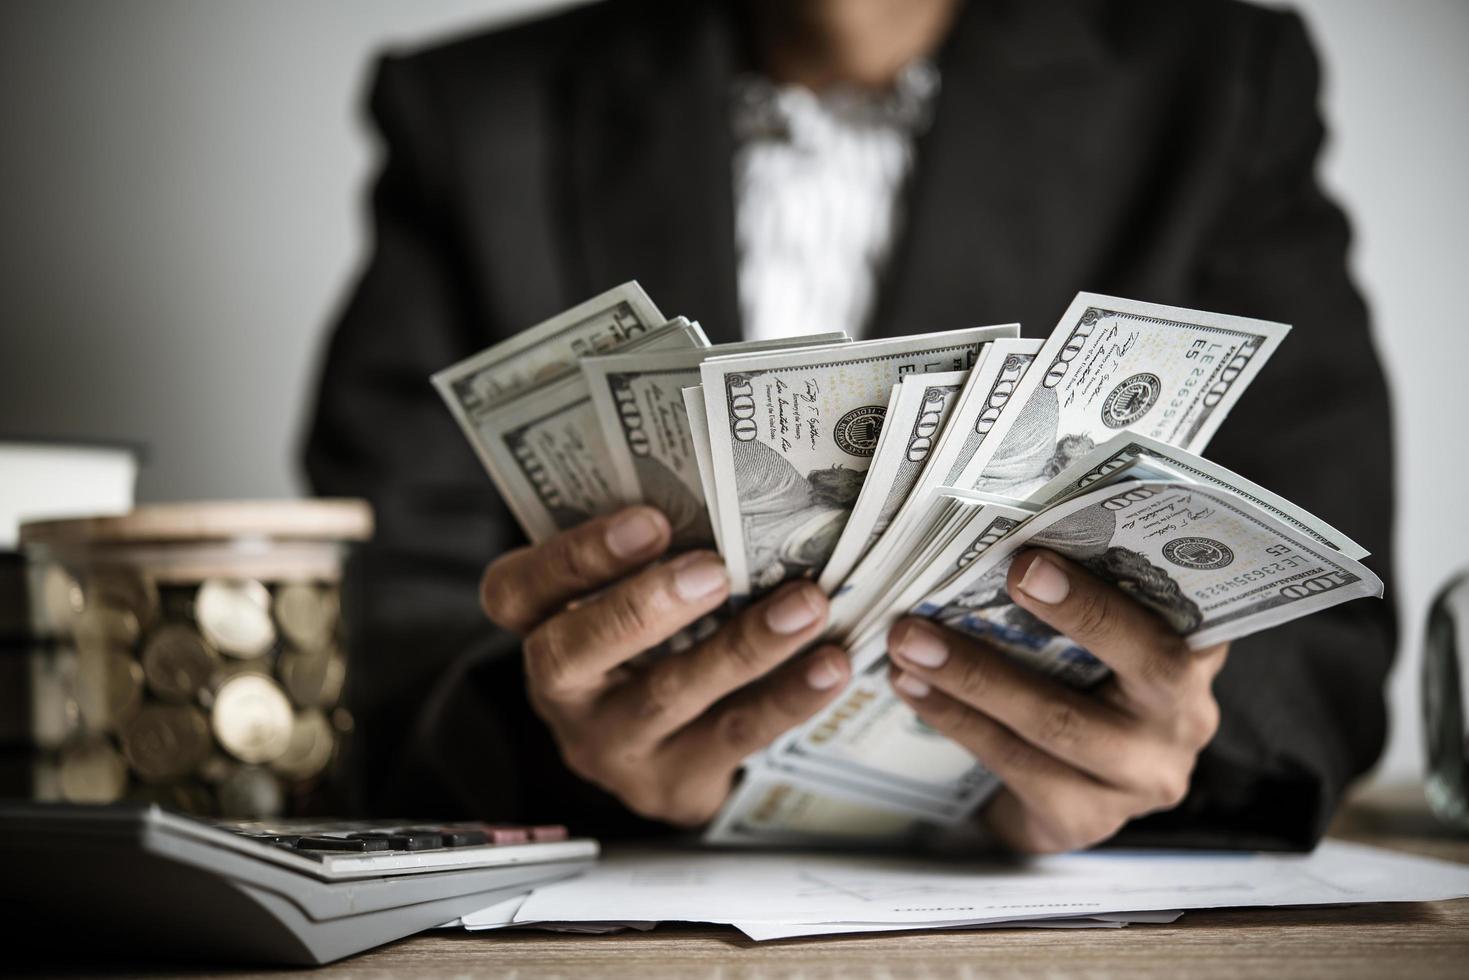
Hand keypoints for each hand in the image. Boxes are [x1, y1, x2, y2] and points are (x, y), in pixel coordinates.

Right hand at [480, 505, 849, 825]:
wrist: (666, 753)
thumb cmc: (651, 641)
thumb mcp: (628, 594)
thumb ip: (652, 553)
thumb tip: (730, 489)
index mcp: (539, 626)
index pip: (516, 591)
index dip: (576, 557)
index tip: (651, 520)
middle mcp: (562, 692)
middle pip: (574, 653)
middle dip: (646, 609)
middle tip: (714, 572)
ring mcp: (613, 746)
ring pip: (669, 695)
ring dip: (743, 647)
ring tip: (805, 606)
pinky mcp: (672, 783)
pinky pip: (733, 736)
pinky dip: (787, 697)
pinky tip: (830, 665)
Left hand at [887, 549, 1226, 852]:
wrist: (1070, 791)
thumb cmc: (1081, 684)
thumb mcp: (1098, 639)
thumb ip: (1081, 595)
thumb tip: (1001, 536)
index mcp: (1194, 653)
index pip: (1177, 609)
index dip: (1108, 590)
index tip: (1031, 561)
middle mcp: (1184, 718)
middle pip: (1135, 664)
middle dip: (1054, 621)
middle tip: (989, 580)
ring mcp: (1142, 777)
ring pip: (1057, 722)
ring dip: (974, 677)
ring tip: (910, 643)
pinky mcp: (1088, 818)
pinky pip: (1018, 766)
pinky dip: (958, 721)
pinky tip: (914, 690)